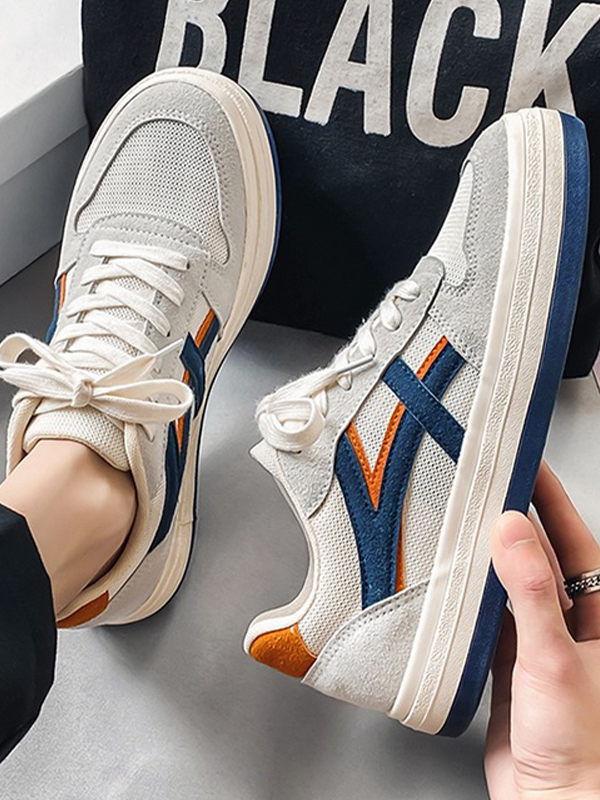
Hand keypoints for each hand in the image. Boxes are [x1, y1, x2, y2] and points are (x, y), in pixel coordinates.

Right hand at [485, 462, 599, 799]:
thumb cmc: (577, 746)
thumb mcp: (556, 659)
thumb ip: (533, 593)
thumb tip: (514, 530)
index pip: (574, 538)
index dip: (551, 498)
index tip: (526, 463)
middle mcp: (572, 623)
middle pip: (539, 555)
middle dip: (512, 519)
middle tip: (482, 485)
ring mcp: (538, 642)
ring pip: (509, 584)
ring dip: (486, 557)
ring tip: (461, 522)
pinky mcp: (508, 664)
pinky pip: (486, 616)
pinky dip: (468, 598)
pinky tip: (451, 582)